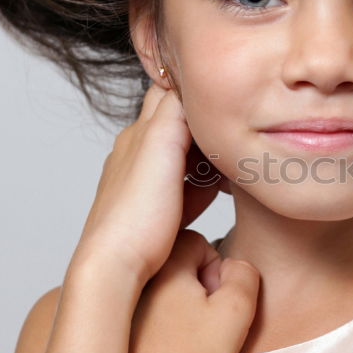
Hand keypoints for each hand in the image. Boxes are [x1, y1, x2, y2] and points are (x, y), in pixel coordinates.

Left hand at [72, 83, 222, 284]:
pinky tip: (221, 192)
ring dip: (209, 155)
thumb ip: (173, 108)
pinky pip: (188, 189)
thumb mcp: (158, 144)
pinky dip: (206, 185)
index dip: (196, 90)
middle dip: (207, 124)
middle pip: (179, 125)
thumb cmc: (135, 213)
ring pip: (185, 157)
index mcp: (138, 134)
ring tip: (233, 161)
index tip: (224, 94)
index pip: (168, 93)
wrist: (116, 268)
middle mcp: (138, 155)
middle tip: (236, 130)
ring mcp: (147, 185)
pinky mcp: (158, 213)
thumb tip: (189, 84)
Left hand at [123, 229, 260, 352]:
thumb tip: (231, 267)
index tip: (214, 298)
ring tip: (182, 340)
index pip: (194, 243)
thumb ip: (244, 273)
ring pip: (151, 294)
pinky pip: (134, 319)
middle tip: (201, 319)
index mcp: (161, 267)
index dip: (213, 268)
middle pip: (169, 267)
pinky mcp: (109, 340)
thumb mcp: (239, 308)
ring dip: (169, 306)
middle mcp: (130, 283)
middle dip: (190, 285)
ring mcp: (116, 312)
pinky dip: (149, 329)